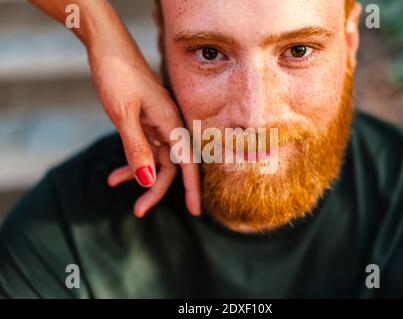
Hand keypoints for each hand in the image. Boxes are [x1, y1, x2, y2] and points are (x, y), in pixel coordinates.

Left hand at [88, 44, 200, 217]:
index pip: (187, 163)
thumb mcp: (123, 114)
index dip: (192, 188)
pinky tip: (114, 173)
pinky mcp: (145, 122)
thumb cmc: (117, 76)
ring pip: (155, 160)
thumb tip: (148, 181)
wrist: (107, 48)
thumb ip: (136, 148)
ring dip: (138, 176)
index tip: (196, 212)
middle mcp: (168, 125)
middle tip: (138, 211)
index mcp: (170, 123)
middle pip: (170, 166)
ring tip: (114, 184)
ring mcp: (156, 124)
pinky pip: (143, 149)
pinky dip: (130, 161)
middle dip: (155, 189)